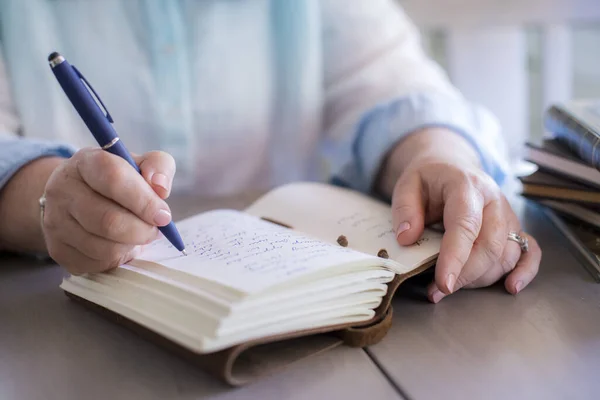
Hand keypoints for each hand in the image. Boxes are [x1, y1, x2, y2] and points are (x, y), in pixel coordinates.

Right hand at [42, 148, 174, 274]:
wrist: (78, 199)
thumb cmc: (117, 182)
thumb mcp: (140, 164)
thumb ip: (158, 167)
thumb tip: (161, 187)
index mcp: (85, 162)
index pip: (113, 178)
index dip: (143, 200)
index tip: (163, 215)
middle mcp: (62, 190)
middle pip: (108, 220)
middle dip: (141, 230)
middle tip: (156, 230)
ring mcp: (55, 221)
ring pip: (103, 247)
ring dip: (130, 245)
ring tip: (137, 234)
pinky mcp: (58, 250)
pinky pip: (97, 264)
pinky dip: (117, 258)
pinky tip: (119, 244)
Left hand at [380, 129, 540, 302]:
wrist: (452, 165)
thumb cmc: (429, 178)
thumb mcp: (406, 185)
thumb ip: (404, 209)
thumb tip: (407, 238)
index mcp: (466, 186)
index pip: (465, 226)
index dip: (455, 257)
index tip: (443, 283)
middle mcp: (493, 201)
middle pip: (490, 246)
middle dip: (465, 275)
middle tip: (438, 290)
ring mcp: (508, 215)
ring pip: (506, 255)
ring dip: (480, 278)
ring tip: (450, 287)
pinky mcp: (515, 228)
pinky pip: (530, 251)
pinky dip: (524, 271)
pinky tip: (511, 287)